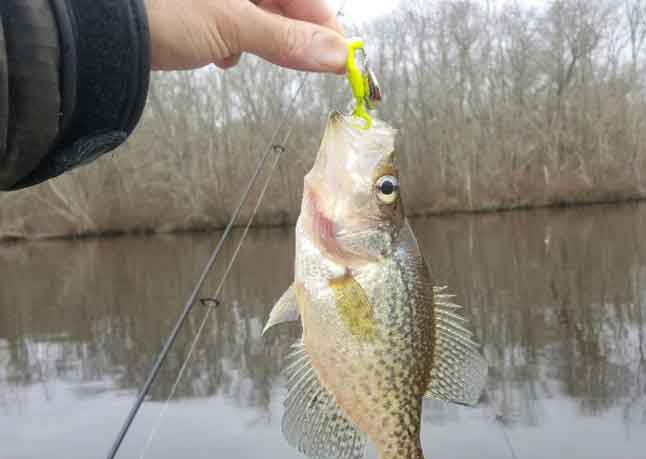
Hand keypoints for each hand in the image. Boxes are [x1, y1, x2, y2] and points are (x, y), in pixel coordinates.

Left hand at [145, 0, 347, 72]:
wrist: (101, 30)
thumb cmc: (158, 11)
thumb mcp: (232, 26)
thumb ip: (287, 40)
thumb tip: (336, 55)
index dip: (326, 25)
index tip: (345, 57)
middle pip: (284, 4)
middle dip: (292, 35)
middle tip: (309, 66)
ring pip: (258, 15)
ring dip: (260, 40)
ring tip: (243, 55)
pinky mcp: (198, 10)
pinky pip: (231, 22)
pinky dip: (232, 41)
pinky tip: (220, 55)